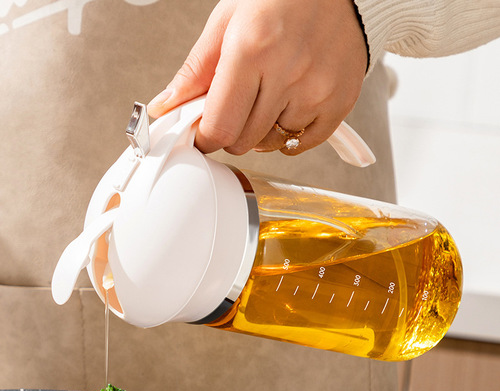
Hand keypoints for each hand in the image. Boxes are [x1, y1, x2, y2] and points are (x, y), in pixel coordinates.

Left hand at [148, 0, 367, 155]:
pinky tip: (288, 108)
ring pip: (271, 144)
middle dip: (231, 131)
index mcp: (252, 49)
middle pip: (243, 141)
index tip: (204, 133)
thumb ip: (195, 71)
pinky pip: (301, 144)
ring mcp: (317, 92)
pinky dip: (289, 135)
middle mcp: (288, 74)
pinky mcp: (339, 103)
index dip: (205, 137)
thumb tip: (165, 107)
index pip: (219, 127)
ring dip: (260, 131)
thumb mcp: (227, 21)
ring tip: (267, 96)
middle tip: (236, 105)